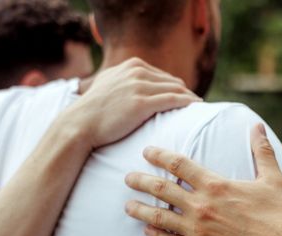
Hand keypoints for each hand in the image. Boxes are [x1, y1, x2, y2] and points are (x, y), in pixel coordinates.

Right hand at [67, 58, 200, 148]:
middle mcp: (137, 71)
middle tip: (198, 106)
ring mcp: (139, 85)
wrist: (80, 124)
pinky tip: (196, 109)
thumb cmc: (94, 111)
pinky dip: (187, 103)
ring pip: (176, 90)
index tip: (187, 99)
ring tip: (201, 110)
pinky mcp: (142, 102)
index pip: (163, 76)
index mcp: (132, 65)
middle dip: (186, 94)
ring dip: (191, 99)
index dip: (176, 89)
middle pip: (173, 82)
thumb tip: (137, 83)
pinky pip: (173, 100)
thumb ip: (125, 79)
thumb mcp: (109, 84)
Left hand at [124, 123, 281, 235]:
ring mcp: (197, 231)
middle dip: (140, 180)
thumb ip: (262, 151)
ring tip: (127, 205)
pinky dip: (155, 235)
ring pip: (158, 216)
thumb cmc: (281, 217)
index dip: (159, 155)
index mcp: (216, 185)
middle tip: (127, 177)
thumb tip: (258, 126)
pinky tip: (147, 231)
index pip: (179, 164)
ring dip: (140, 209)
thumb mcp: (273, 180)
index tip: (147, 151)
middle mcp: (202, 206)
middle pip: (161, 188)